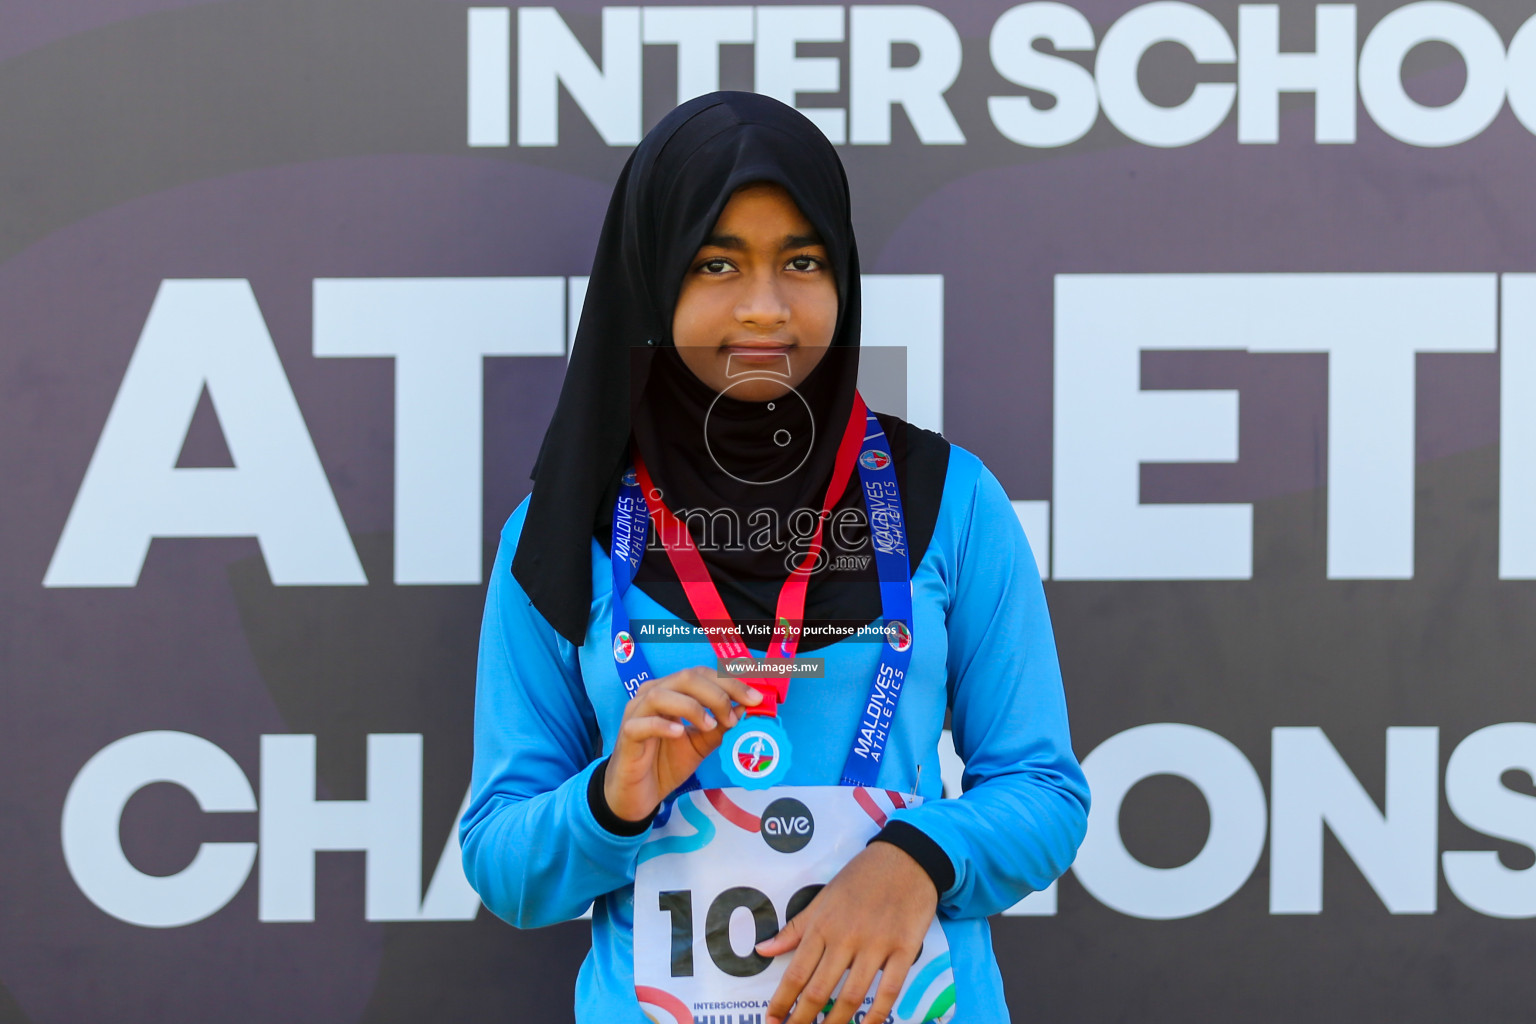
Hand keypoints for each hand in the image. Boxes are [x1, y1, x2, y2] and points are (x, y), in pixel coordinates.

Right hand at [603, 666, 762, 821]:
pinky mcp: (627, 736)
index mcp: (671, 692)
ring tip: (710, 726)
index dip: (730, 683)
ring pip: (661, 694)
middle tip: (734, 716)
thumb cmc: (665, 764)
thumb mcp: (700, 745)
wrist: (637, 796)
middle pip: (685, 678)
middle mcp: (651, 695)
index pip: (702, 675)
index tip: (755, 699)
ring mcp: (635, 714)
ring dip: (692, 707)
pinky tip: (680, 733)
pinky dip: (663, 725)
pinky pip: (642, 723)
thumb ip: (720, 727)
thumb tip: (744, 708)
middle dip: (717, 693)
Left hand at [756, 841, 937, 1023]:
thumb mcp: (822, 899)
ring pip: (852, 995)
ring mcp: (876, 944)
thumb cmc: (859, 879)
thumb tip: (762, 950)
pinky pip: (889, 989)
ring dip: (836, 1022)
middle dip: (802, 1020)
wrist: (905, 859)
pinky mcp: (904, 949)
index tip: (771, 1022)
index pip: (795, 972)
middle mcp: (845, 937)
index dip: (781, 1002)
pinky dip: (878, 1013)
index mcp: (822, 925)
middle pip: (819, 989)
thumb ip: (794, 929)